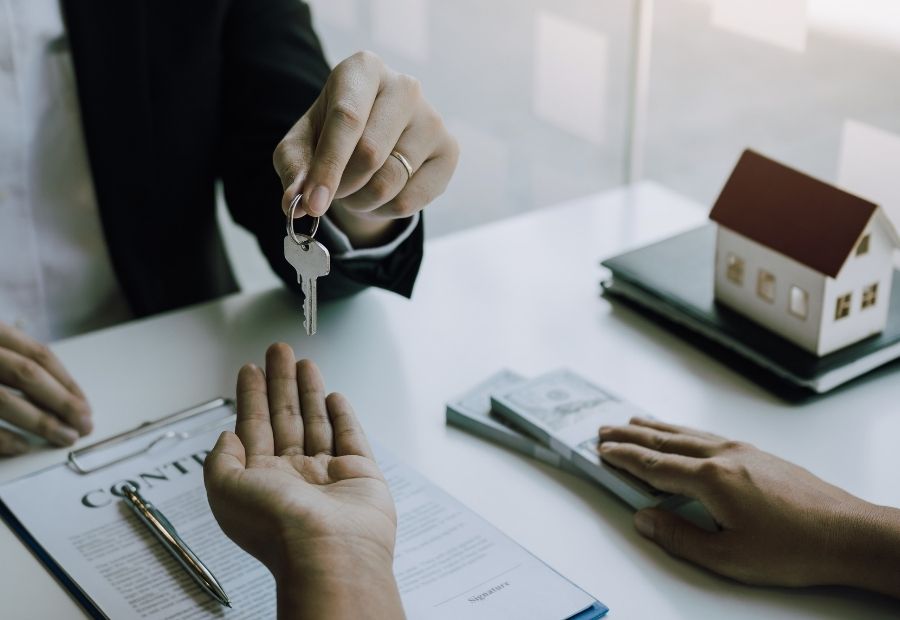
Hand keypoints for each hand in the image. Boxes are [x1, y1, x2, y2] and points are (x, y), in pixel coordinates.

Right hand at [0, 322, 91, 454]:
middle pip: (27, 374)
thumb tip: (61, 395)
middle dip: (61, 402)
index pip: (38, 355)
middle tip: (85, 426)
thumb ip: (16, 362)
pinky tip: (24, 447)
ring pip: (4, 399)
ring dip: (40, 422)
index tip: (86, 406)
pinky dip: (4, 437)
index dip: (67, 382)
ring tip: (65, 438)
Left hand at [204, 343, 403, 618]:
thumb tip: (226, 436)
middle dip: (280, 381)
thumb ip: (220, 459)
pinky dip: (342, 415)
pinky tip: (334, 396)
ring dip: (308, 390)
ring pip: (316, 421)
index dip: (250, 396)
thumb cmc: (278, 528)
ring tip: (304, 361)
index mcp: (260, 481)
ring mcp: (327, 474)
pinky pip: (350, 436)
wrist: (329, 550)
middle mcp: (293, 476)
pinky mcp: (360, 473)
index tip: (250, 369)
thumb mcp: (224, 490)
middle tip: (279, 351)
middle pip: (284, 417)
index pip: (253, 427)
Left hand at [274, 51, 458, 247]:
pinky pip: (412, 201)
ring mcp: (433, 118)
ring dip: (362, 201)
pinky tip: (381, 196)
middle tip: (330, 193)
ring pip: (390, 182)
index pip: (347, 119)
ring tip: (355, 191)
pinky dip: (386, 210)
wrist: (373, 140)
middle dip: (343, 186)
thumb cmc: (331, 136)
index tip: (312, 203)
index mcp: (364, 69)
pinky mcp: (449, 150)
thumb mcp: (301, 146)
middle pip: (370, 154)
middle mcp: (405, 86)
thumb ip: (294, 169)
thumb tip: (294, 202)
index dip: (328, 166)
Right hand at [599, 418, 899, 593]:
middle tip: (603, 429)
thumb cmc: (793, 549)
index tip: (600, 450)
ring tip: (633, 421)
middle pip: (666, 441)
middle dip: (631, 436)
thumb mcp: (727, 557)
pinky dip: (683, 431)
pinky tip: (682, 434)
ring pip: (687, 433)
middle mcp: (724, 456)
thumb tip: (643, 517)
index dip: (624, 458)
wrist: (848, 534)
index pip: (654, 466)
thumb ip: (679, 536)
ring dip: (655, 428)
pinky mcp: (759, 454)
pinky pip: (708, 435)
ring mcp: (743, 450)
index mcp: (711, 479)